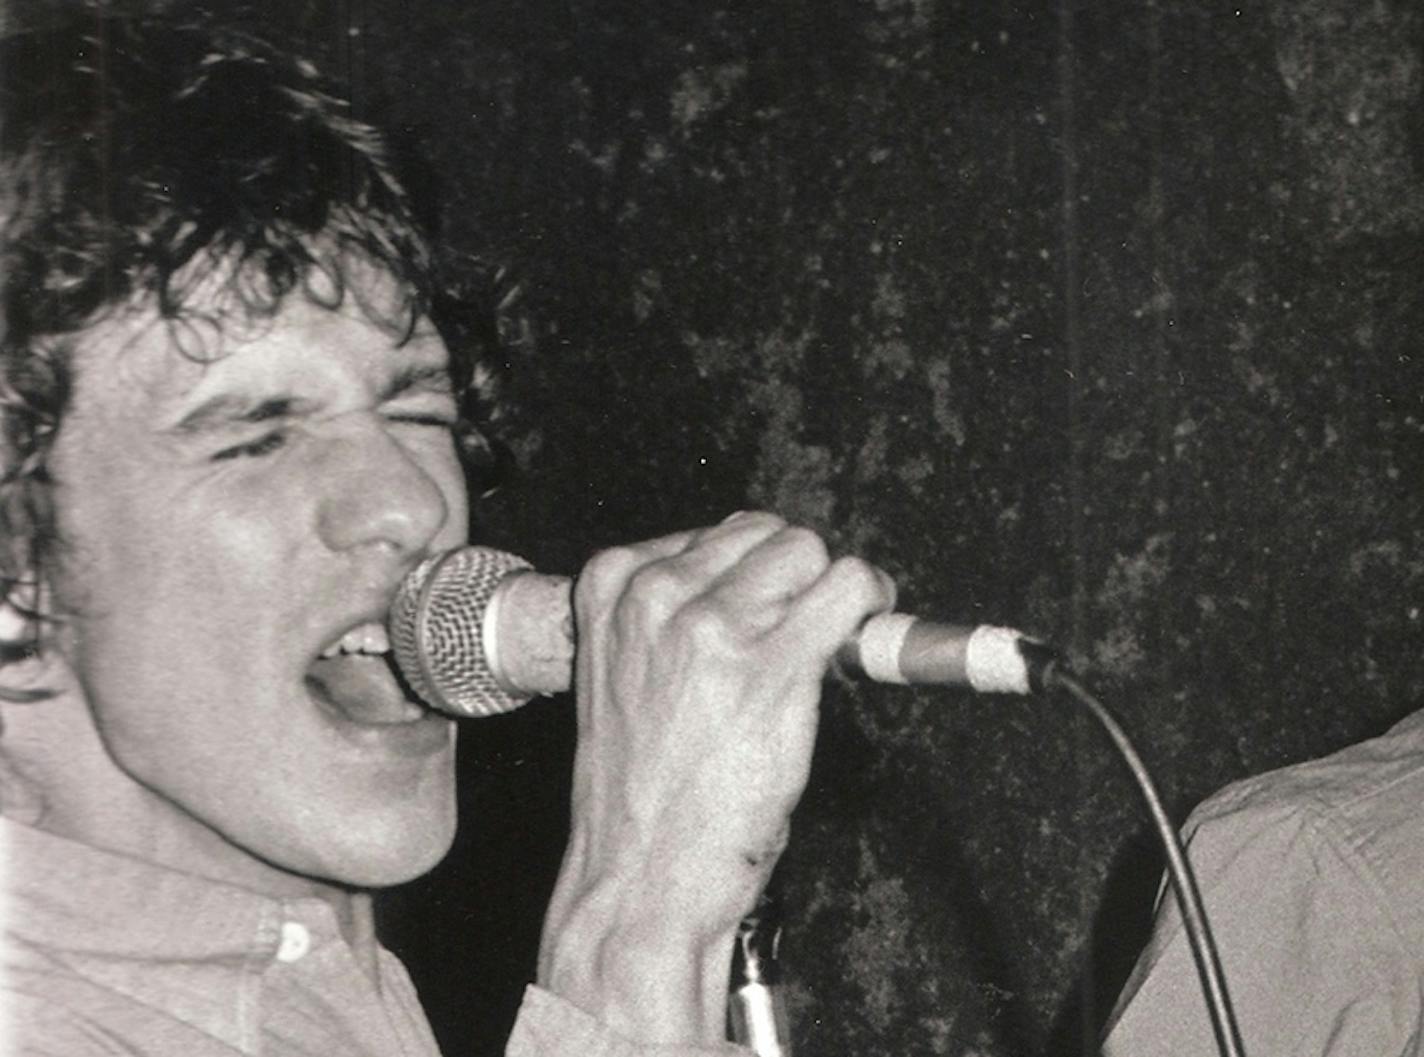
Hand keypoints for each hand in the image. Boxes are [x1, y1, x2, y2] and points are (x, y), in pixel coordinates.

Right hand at [537, 512, 893, 1043]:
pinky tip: (864, 633)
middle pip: (767, 536)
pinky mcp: (772, 663)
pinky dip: (870, 603)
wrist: (639, 875)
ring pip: (809, 553)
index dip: (755, 573)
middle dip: (794, 578)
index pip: (714, 533)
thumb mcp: (626, 676)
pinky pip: (850, 588)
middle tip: (803, 629)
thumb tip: (754, 577)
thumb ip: (672, 615)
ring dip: (831, 592)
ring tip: (826, 643)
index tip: (770, 606)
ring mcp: (714, 624)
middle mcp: (657, 592)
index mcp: (612, 584)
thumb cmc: (638, 791)